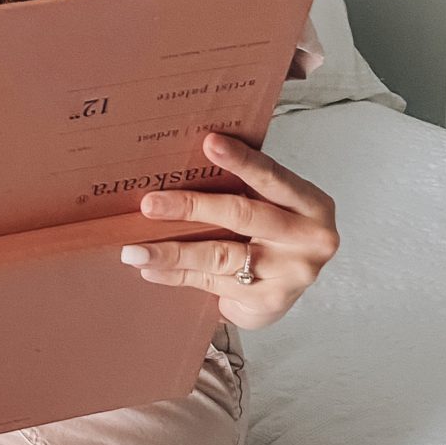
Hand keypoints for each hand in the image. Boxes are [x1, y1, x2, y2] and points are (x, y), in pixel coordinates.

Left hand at [119, 131, 339, 327]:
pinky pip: (213, 283)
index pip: (273, 176)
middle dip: (191, 207)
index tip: (209, 143)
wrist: (284, 288)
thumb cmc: (272, 235)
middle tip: (150, 204)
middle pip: (242, 216)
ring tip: (134, 250)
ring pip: (220, 256)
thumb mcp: (269, 205)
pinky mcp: (269, 301)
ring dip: (172, 252)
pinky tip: (151, 269)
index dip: (241, 160)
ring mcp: (291, 273)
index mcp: (311, 204)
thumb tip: (180, 163)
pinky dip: (178, 275)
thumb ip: (243, 187)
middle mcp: (309, 238)